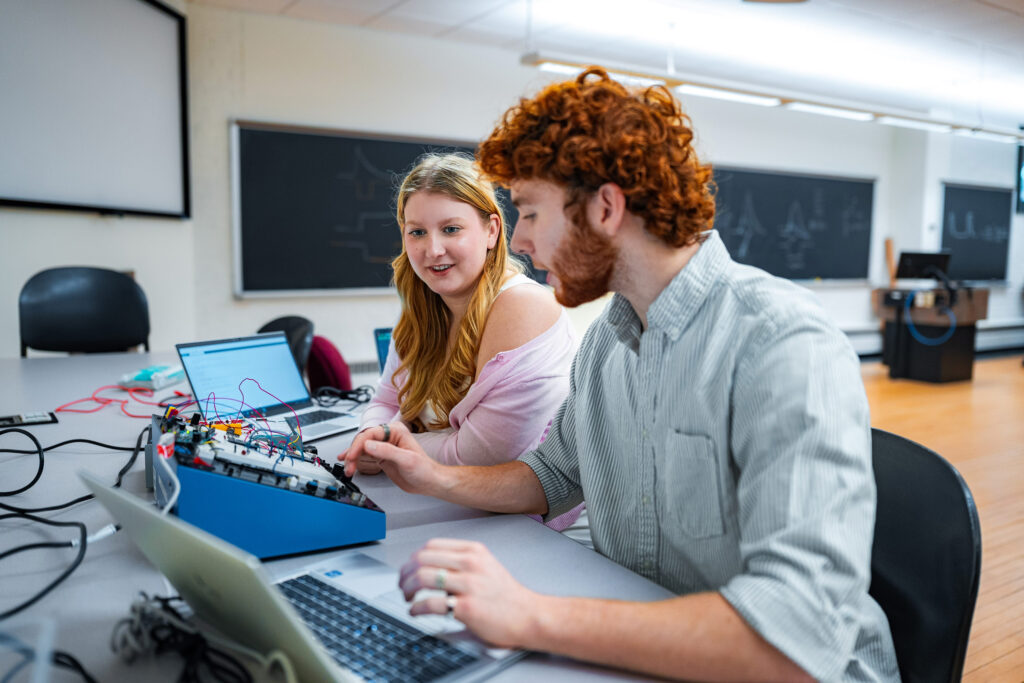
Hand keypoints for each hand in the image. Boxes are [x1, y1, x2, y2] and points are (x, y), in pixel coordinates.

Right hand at [338, 421, 442, 494]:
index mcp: (396, 431)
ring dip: (352, 458)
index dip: (358, 445)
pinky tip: (348, 462)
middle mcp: (389, 436)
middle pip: (363, 440)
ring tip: (348, 469)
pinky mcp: (382, 457)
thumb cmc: (424, 469)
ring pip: (362, 448)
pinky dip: (355, 459)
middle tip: (349, 465)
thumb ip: (387, 451)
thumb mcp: (406, 460)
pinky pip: (364, 455)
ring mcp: (384, 447)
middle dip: (353, 453)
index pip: (370, 434)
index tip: (351, 456)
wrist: (428, 482)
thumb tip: (368, 445)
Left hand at [399, 539, 538, 648]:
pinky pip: (431, 603)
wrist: (529, 616)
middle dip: (406, 573)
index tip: (409, 569)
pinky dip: (416, 608)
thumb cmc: (506, 596)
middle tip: (403, 585)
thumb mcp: (486, 566)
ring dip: (408, 589)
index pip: (432, 545)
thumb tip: (428, 565)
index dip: (414, 557)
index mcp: (474, 551)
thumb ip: (461, 562)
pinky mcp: (467, 607)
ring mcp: (469, 585)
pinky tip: (416, 611)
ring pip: (423, 578)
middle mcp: (471, 564)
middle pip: (422, 559)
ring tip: (408, 597)